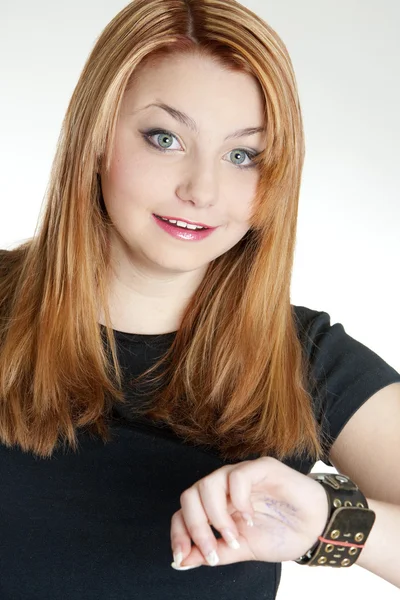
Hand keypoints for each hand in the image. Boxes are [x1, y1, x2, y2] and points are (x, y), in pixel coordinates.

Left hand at [170, 456, 328, 568]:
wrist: (315, 529)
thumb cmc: (280, 535)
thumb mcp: (242, 550)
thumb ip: (214, 552)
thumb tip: (181, 562)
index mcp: (216, 505)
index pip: (184, 511)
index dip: (179, 533)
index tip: (181, 557)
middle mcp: (224, 487)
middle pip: (190, 495)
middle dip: (196, 527)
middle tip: (213, 551)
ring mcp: (241, 475)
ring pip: (208, 483)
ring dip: (216, 516)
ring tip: (234, 537)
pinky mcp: (261, 467)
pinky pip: (237, 476)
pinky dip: (238, 500)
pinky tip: (250, 518)